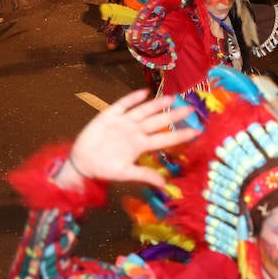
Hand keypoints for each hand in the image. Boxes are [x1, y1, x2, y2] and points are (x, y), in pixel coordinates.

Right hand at [57, 90, 196, 188]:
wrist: (81, 163)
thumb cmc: (104, 169)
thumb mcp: (125, 174)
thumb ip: (145, 176)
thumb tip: (165, 186)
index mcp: (140, 145)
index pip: (165, 139)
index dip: (180, 135)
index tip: (196, 131)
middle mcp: (135, 132)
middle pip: (158, 121)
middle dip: (173, 115)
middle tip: (191, 108)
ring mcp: (123, 122)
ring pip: (144, 110)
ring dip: (157, 104)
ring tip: (172, 98)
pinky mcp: (109, 116)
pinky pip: (122, 105)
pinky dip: (132, 98)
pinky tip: (143, 92)